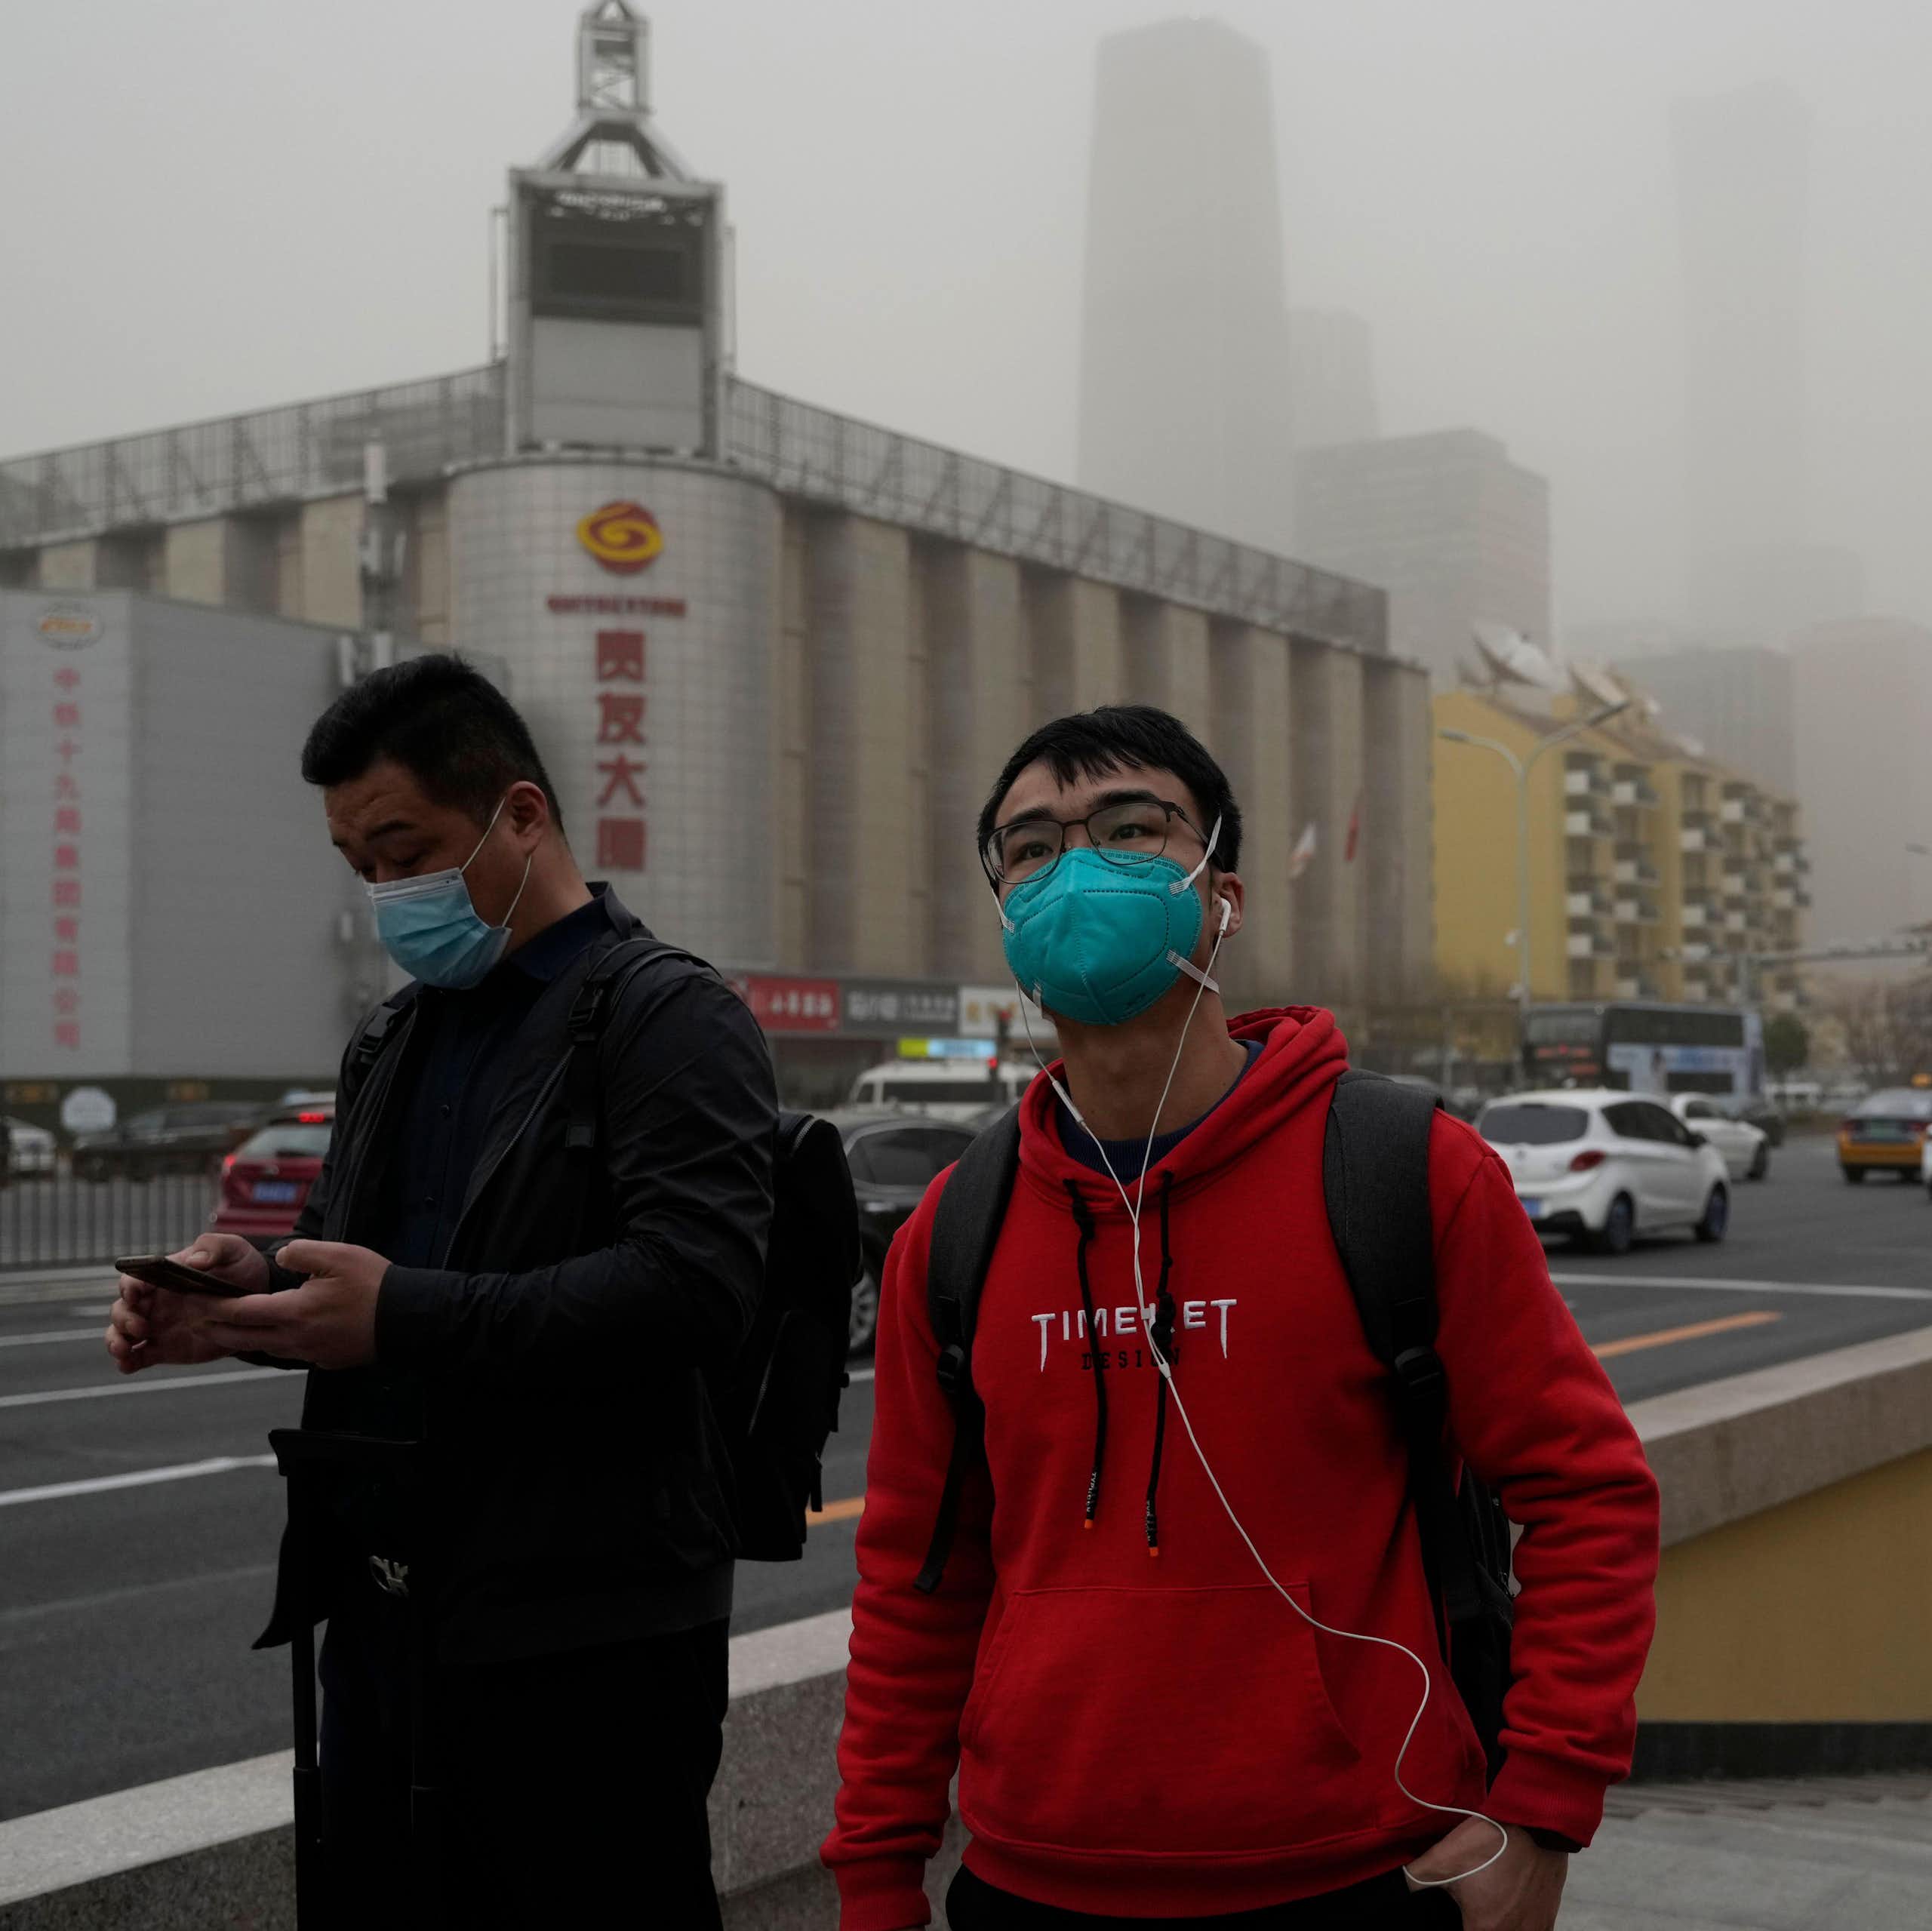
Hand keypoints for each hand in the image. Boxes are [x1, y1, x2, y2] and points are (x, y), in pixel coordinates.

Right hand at [105, 1235, 268, 1374]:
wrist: (256, 1303)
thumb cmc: (240, 1269)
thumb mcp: (233, 1250)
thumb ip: (214, 1248)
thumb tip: (195, 1260)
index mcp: (163, 1278)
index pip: (134, 1280)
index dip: (129, 1287)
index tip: (134, 1295)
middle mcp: (154, 1302)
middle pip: (121, 1309)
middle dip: (123, 1318)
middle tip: (142, 1327)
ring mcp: (156, 1327)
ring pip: (121, 1334)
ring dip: (116, 1341)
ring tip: (124, 1350)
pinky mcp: (164, 1349)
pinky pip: (137, 1357)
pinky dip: (127, 1362)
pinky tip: (128, 1365)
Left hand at [196, 1240, 387, 1370]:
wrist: (408, 1319)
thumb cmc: (374, 1285)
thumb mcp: (337, 1255)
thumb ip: (300, 1252)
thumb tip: (280, 1257)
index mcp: (293, 1312)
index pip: (240, 1312)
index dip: (212, 1306)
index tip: (193, 1299)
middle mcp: (295, 1338)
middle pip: (241, 1339)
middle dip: (215, 1329)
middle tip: (196, 1320)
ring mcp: (310, 1353)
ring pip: (263, 1348)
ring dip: (241, 1338)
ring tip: (227, 1327)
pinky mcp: (325, 1360)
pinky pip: (289, 1352)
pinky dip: (272, 1343)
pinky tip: (275, 1332)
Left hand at [1407, 1815, 1566, 1929]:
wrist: (1537, 1825)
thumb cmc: (1492, 1842)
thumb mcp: (1445, 1856)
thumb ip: (1418, 1876)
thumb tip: (1404, 1885)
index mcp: (1484, 1928)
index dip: (1451, 1926)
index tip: (1455, 1915)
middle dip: (1475, 1924)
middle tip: (1469, 1907)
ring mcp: (1535, 1928)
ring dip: (1498, 1924)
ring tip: (1488, 1906)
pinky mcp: (1549, 1917)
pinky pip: (1531, 1930)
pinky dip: (1517, 1923)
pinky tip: (1509, 1906)